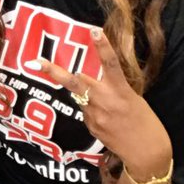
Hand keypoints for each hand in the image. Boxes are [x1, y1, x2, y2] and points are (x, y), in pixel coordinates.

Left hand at [24, 28, 172, 178]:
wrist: (146, 153)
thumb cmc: (145, 122)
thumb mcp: (134, 99)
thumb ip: (114, 88)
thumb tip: (97, 82)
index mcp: (121, 91)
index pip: (111, 64)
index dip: (103, 46)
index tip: (94, 31)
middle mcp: (104, 101)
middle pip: (75, 82)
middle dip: (54, 72)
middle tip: (37, 62)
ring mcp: (94, 116)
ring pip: (79, 96)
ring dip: (85, 95)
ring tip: (108, 107)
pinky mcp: (90, 127)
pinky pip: (85, 112)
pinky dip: (92, 111)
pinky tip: (108, 120)